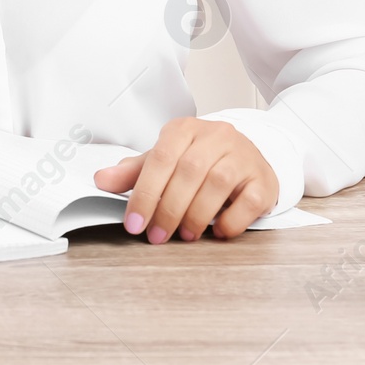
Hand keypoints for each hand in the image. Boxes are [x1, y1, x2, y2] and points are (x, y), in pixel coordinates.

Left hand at [92, 117, 278, 242]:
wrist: (249, 158)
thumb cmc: (202, 161)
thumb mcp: (167, 160)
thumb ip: (136, 172)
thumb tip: (102, 180)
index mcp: (185, 129)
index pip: (160, 158)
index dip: (144, 193)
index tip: (134, 223)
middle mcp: (216, 136)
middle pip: (188, 171)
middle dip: (168, 209)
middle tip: (156, 235)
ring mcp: (243, 155)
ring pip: (217, 183)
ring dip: (196, 215)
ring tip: (185, 235)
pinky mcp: (263, 178)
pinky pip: (248, 200)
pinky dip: (230, 220)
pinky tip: (217, 231)